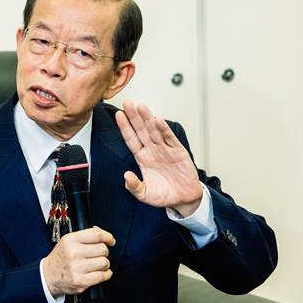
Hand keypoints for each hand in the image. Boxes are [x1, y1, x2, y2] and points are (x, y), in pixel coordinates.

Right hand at [43, 226, 114, 296]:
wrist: (48, 276)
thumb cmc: (61, 258)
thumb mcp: (67, 241)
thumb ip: (84, 236)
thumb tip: (103, 234)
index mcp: (70, 240)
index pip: (97, 235)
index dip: (108, 237)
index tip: (111, 241)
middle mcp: (73, 253)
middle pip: (103, 249)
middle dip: (104, 252)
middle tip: (98, 255)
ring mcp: (77, 268)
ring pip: (104, 262)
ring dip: (104, 264)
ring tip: (96, 265)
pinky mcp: (81, 282)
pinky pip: (103, 276)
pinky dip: (105, 274)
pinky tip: (99, 272)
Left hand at [115, 101, 202, 216]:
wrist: (184, 199)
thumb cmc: (164, 195)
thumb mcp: (144, 194)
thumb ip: (134, 186)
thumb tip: (125, 176)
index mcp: (142, 158)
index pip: (131, 139)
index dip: (125, 127)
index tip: (118, 115)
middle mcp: (152, 150)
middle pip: (141, 130)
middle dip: (134, 117)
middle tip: (128, 103)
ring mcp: (165, 149)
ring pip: (154, 131)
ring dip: (148, 119)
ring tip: (141, 107)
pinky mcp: (178, 151)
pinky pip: (169, 139)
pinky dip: (164, 130)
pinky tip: (158, 121)